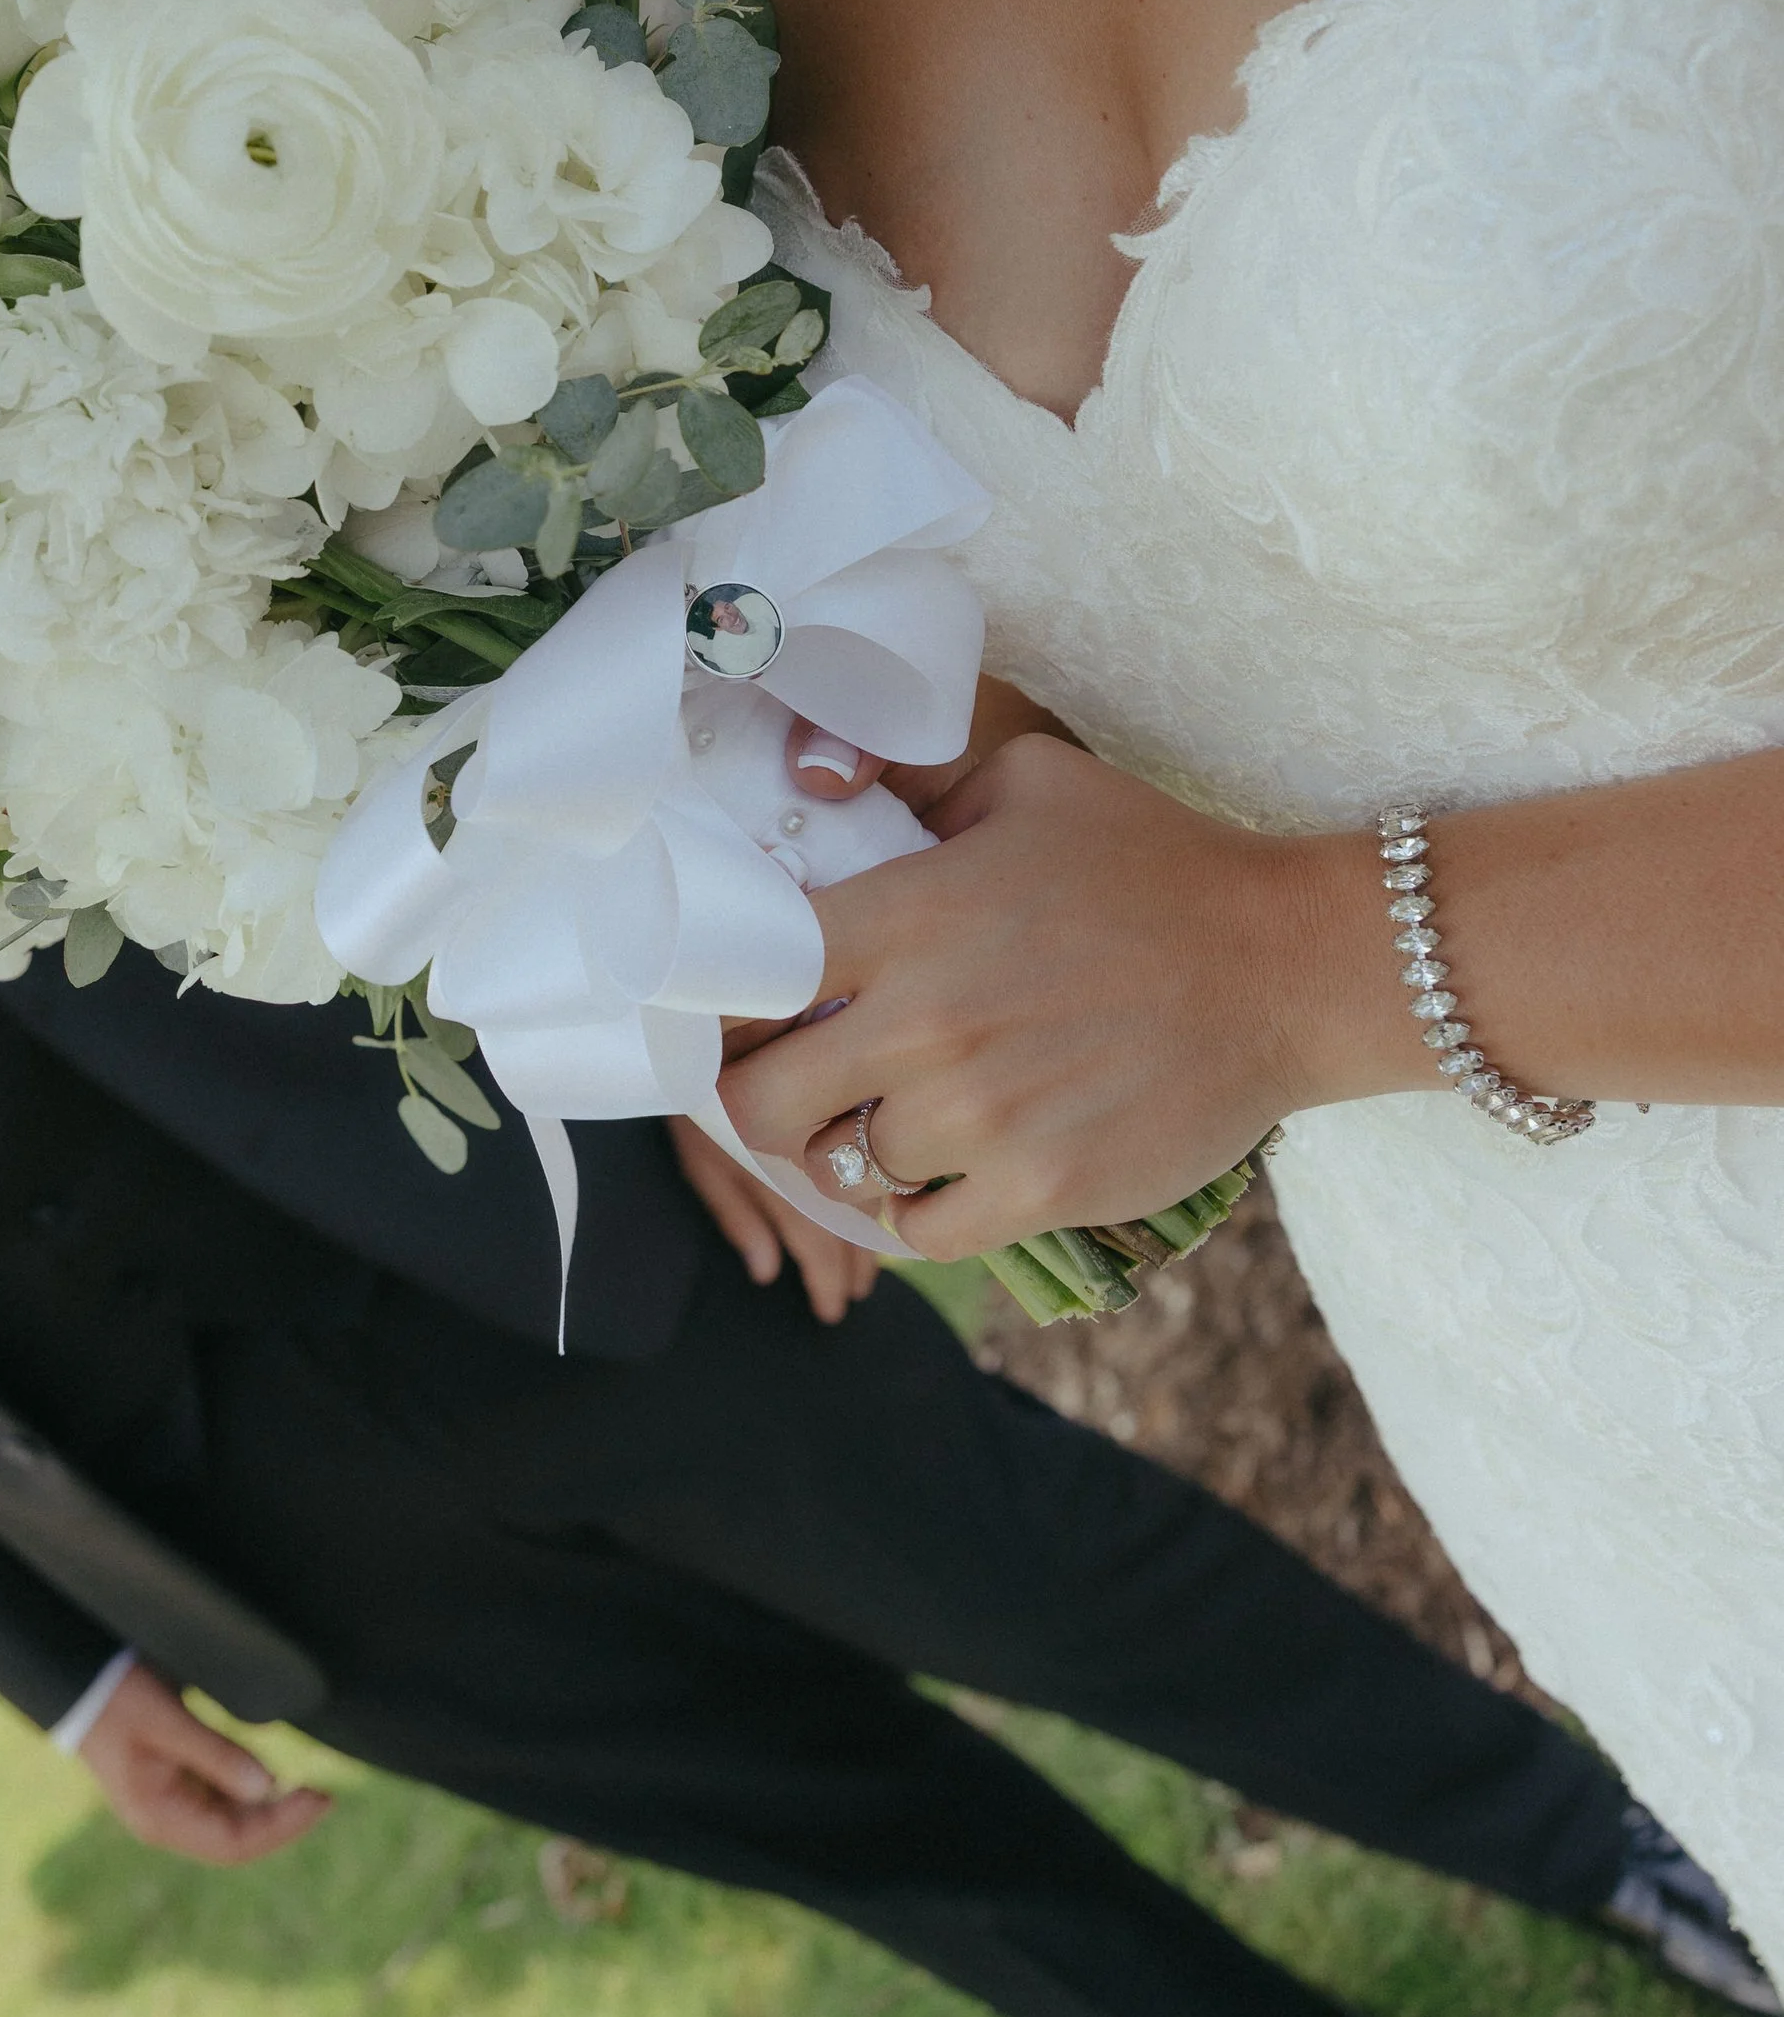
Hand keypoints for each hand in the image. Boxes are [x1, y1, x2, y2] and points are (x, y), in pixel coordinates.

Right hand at [72, 1662, 332, 1864]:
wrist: (78, 1679)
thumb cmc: (118, 1696)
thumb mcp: (168, 1720)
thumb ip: (217, 1754)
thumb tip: (267, 1787)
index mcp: (160, 1817)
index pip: (233, 1843)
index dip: (282, 1827)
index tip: (320, 1798)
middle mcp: (166, 1820)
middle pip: (236, 1840)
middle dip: (281, 1822)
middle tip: (324, 1794)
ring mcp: (170, 1804)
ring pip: (231, 1822)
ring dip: (269, 1810)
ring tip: (307, 1785)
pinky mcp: (174, 1782)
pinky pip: (221, 1800)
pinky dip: (250, 1791)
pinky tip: (271, 1775)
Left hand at [669, 1112, 877, 1322]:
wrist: (713, 1020)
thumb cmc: (695, 1095)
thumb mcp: (700, 1158)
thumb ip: (737, 1215)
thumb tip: (768, 1272)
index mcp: (783, 1176)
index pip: (818, 1243)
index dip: (827, 1281)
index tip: (832, 1309)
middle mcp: (823, 1155)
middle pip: (852, 1220)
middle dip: (856, 1262)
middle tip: (857, 1292)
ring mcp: (842, 1124)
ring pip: (872, 1185)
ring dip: (871, 1230)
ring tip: (868, 1264)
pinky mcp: (854, 1094)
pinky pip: (877, 1149)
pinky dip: (881, 1183)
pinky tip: (884, 1198)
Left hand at [718, 732, 1406, 1263]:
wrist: (1288, 964)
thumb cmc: (1157, 861)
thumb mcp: (1030, 781)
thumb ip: (922, 796)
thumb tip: (836, 801)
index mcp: (907, 914)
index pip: (746, 980)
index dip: (728, 1007)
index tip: (747, 1015)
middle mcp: (926, 1020)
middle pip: (761, 1104)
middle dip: (765, 1102)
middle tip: (799, 1091)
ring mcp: (980, 1117)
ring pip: (842, 1170)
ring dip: (855, 1154)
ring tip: (892, 1124)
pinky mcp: (1038, 1191)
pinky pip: (918, 1234)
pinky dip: (917, 1213)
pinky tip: (946, 1176)